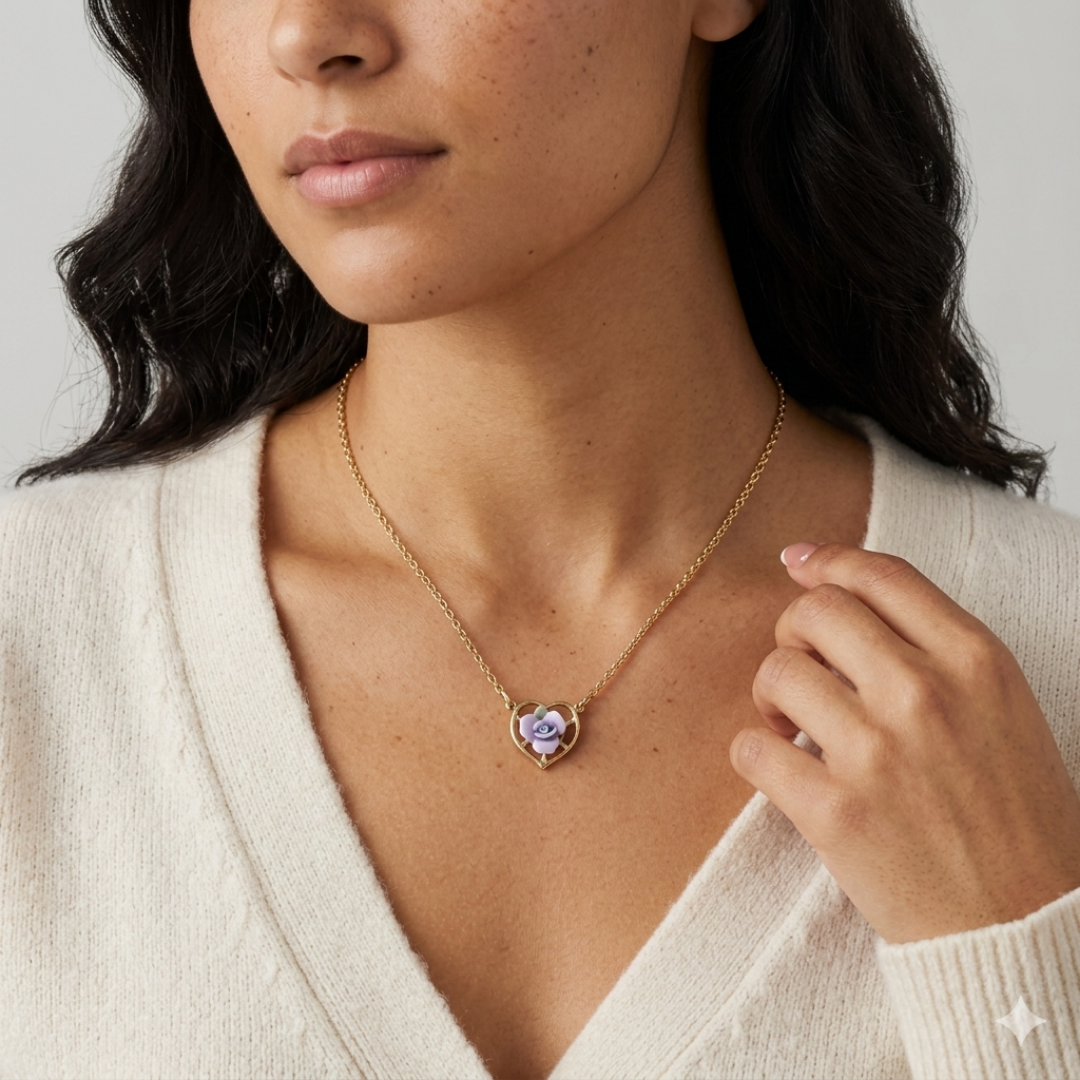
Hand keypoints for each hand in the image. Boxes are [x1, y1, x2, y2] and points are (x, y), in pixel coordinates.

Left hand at [730, 543, 1079, 944]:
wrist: (1024, 924)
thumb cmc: (1013, 815)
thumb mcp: (999, 705)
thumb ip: (930, 644)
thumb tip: (836, 581)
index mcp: (975, 660)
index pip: (878, 574)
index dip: (827, 562)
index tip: (801, 567)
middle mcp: (925, 693)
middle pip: (816, 612)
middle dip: (794, 632)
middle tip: (803, 669)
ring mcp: (877, 752)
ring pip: (776, 672)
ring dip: (771, 696)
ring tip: (792, 727)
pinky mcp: (835, 812)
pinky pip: (750, 748)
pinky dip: (754, 754)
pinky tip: (782, 770)